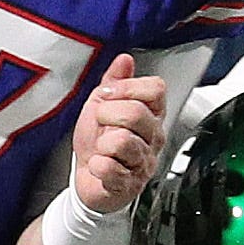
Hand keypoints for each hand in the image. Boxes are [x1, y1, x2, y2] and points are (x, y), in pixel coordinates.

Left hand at [70, 57, 168, 215]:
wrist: (87, 178)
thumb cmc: (97, 143)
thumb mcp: (102, 105)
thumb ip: (115, 82)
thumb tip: (125, 60)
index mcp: (150, 115)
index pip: (156, 89)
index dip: (128, 87)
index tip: (109, 95)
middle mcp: (152, 138)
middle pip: (137, 113)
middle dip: (107, 114)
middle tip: (101, 124)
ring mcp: (143, 162)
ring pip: (123, 141)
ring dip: (102, 144)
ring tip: (102, 149)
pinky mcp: (129, 184)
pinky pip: (110, 168)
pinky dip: (96, 166)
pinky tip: (99, 166)